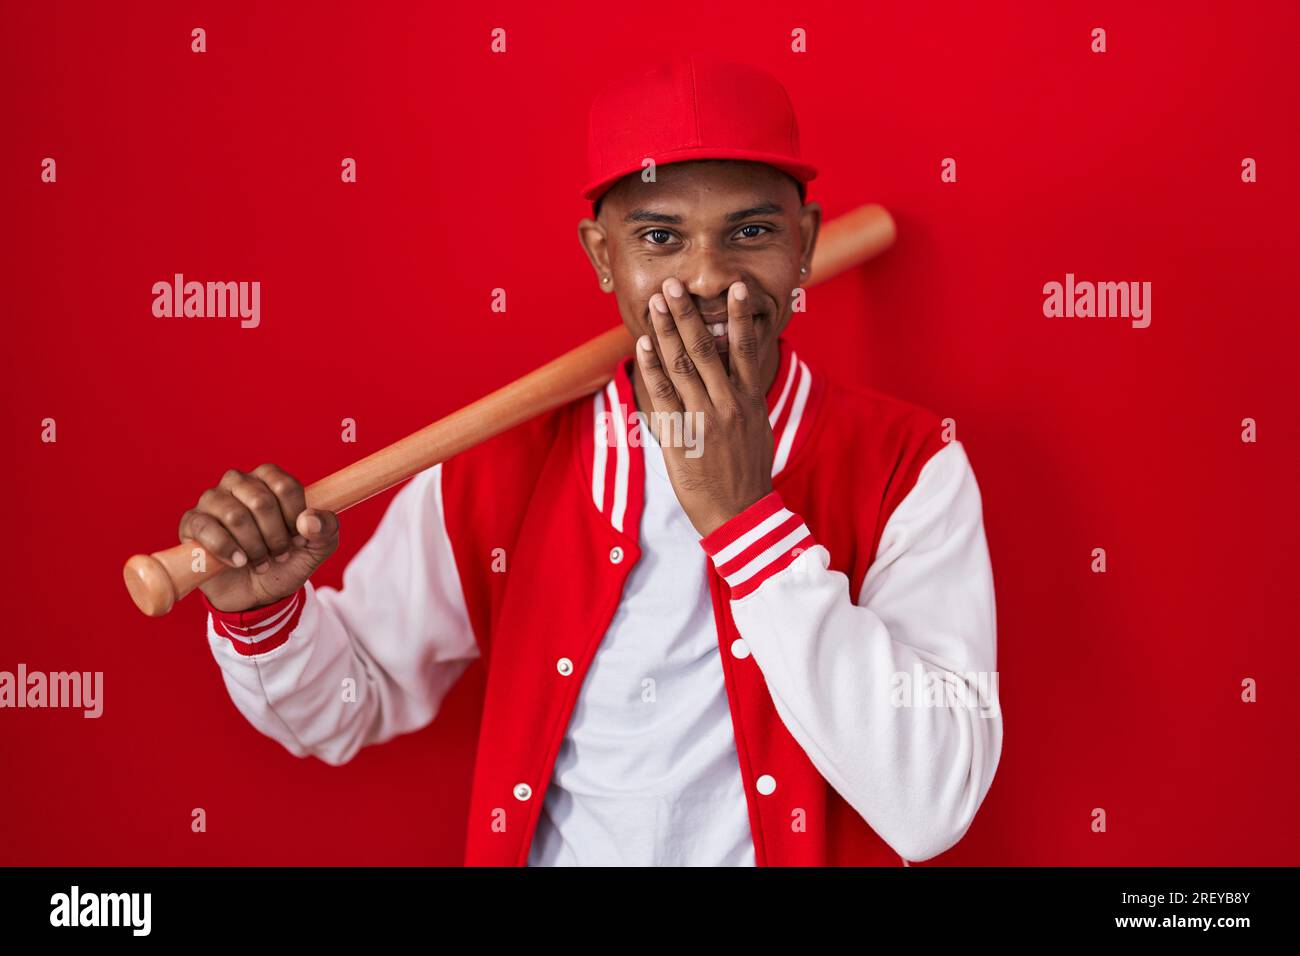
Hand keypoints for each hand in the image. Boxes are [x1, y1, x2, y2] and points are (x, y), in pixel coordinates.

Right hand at [178, 463, 338, 611]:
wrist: (258, 592)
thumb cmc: (287, 560)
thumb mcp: (318, 547)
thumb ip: (326, 529)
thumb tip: (309, 521)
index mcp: (269, 479)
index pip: (285, 486)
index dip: (296, 518)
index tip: (300, 539)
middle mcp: (239, 482)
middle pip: (260, 501)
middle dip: (275, 536)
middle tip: (280, 555)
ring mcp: (212, 500)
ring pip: (235, 516)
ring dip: (254, 547)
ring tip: (261, 563)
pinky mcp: (192, 522)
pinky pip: (206, 528)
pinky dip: (226, 549)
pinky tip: (239, 563)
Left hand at [636, 276, 773, 536]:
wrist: (739, 513)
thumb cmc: (748, 471)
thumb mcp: (758, 429)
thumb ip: (749, 397)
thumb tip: (746, 370)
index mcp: (751, 400)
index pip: (748, 349)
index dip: (740, 317)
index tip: (736, 289)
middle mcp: (728, 404)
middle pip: (707, 350)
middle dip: (689, 316)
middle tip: (676, 287)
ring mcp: (704, 419)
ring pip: (683, 367)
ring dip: (667, 332)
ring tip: (658, 304)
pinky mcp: (680, 436)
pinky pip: (662, 396)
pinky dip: (651, 368)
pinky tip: (643, 345)